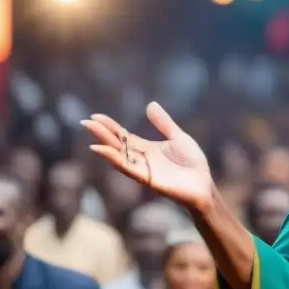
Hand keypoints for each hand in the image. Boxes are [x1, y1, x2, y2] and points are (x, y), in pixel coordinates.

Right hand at [82, 102, 213, 211]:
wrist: (204, 184)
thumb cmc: (192, 163)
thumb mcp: (178, 137)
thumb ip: (163, 123)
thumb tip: (150, 104)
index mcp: (147, 148)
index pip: (124, 136)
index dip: (110, 126)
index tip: (95, 116)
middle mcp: (141, 159)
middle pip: (117, 144)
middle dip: (102, 134)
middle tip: (85, 122)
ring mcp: (143, 169)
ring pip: (120, 156)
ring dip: (105, 146)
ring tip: (91, 134)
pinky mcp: (148, 179)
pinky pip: (128, 168)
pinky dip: (115, 160)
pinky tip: (104, 151)